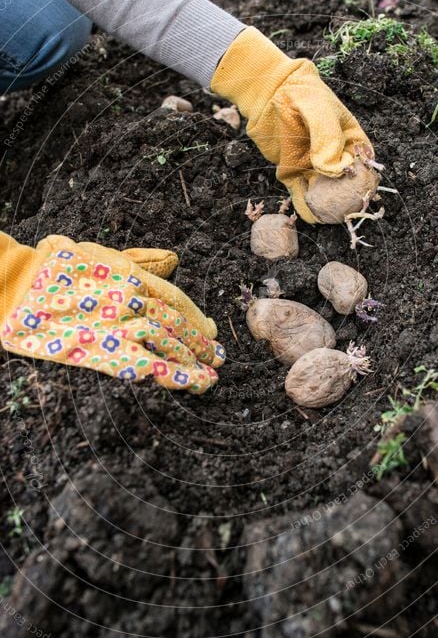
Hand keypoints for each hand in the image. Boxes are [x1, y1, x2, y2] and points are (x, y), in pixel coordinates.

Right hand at [0, 233, 223, 392]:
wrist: (19, 285)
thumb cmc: (56, 266)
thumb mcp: (101, 253)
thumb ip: (141, 260)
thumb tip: (174, 259)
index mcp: (132, 277)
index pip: (176, 300)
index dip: (196, 319)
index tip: (210, 331)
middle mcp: (133, 300)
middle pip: (177, 323)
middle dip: (200, 343)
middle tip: (217, 357)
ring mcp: (120, 325)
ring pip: (169, 344)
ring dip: (193, 362)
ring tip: (209, 377)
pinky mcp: (105, 351)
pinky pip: (148, 366)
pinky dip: (173, 375)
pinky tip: (190, 384)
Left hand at [211, 27, 373, 222]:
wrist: (269, 93)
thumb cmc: (302, 95)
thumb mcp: (320, 110)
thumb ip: (327, 137)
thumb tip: (331, 170)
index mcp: (350, 139)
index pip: (364, 163)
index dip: (366, 179)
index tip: (364, 192)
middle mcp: (333, 156)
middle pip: (345, 184)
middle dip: (347, 200)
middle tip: (346, 211)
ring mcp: (312, 165)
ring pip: (323, 192)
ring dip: (327, 207)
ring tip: (331, 220)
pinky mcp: (292, 172)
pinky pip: (301, 193)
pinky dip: (307, 207)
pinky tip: (312, 218)